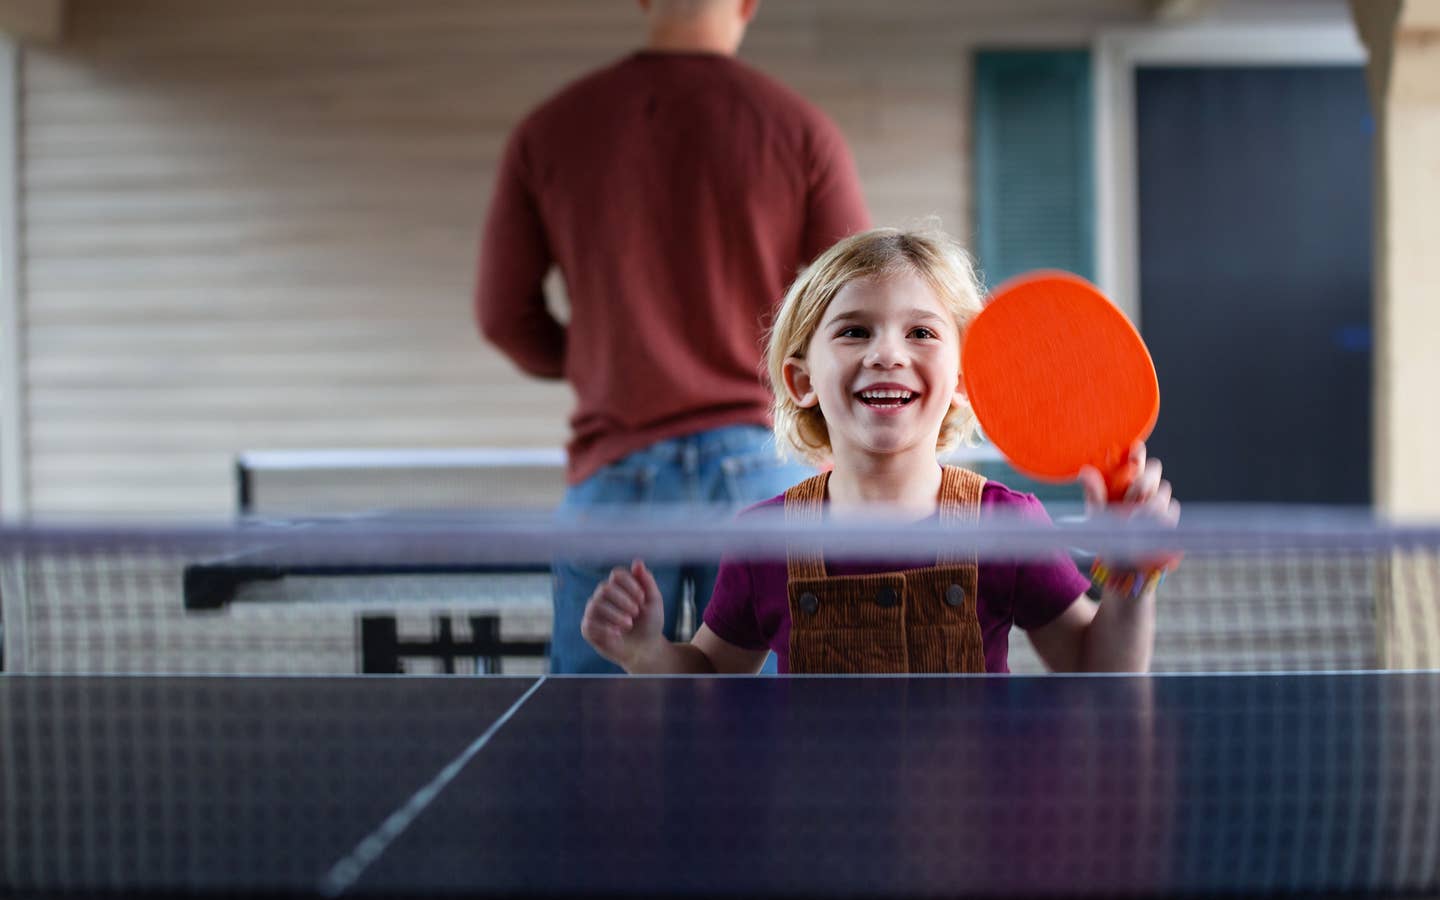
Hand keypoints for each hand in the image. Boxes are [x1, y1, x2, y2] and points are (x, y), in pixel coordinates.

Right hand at [579, 559, 665, 669]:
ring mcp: (594, 612)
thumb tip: (637, 561)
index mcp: (618, 587)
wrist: (647, 649)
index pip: (616, 574)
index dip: (630, 584)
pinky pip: (589, 624)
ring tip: (629, 624)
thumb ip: (647, 582)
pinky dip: (605, 628)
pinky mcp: (588, 629)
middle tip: (636, 612)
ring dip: (615, 615)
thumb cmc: (650, 623)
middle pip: (605, 588)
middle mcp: (602, 597)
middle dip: (623, 600)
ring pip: (595, 605)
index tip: (642, 599)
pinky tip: (617, 634)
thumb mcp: (654, 601)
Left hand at [1078, 442, 1180, 590]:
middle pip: (1155, 469)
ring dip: (1150, 504)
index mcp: (1124, 482)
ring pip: (1163, 491)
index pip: (1135, 459)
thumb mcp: (1096, 514)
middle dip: (1145, 480)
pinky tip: (1148, 530)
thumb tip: (1085, 471)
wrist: (1121, 565)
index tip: (1134, 449)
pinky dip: (1160, 519)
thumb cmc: (1106, 534)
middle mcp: (1143, 488)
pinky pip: (1172, 510)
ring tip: (1135, 520)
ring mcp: (1158, 503)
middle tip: (1134, 496)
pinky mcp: (1171, 519)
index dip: (1137, 451)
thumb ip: (1094, 493)